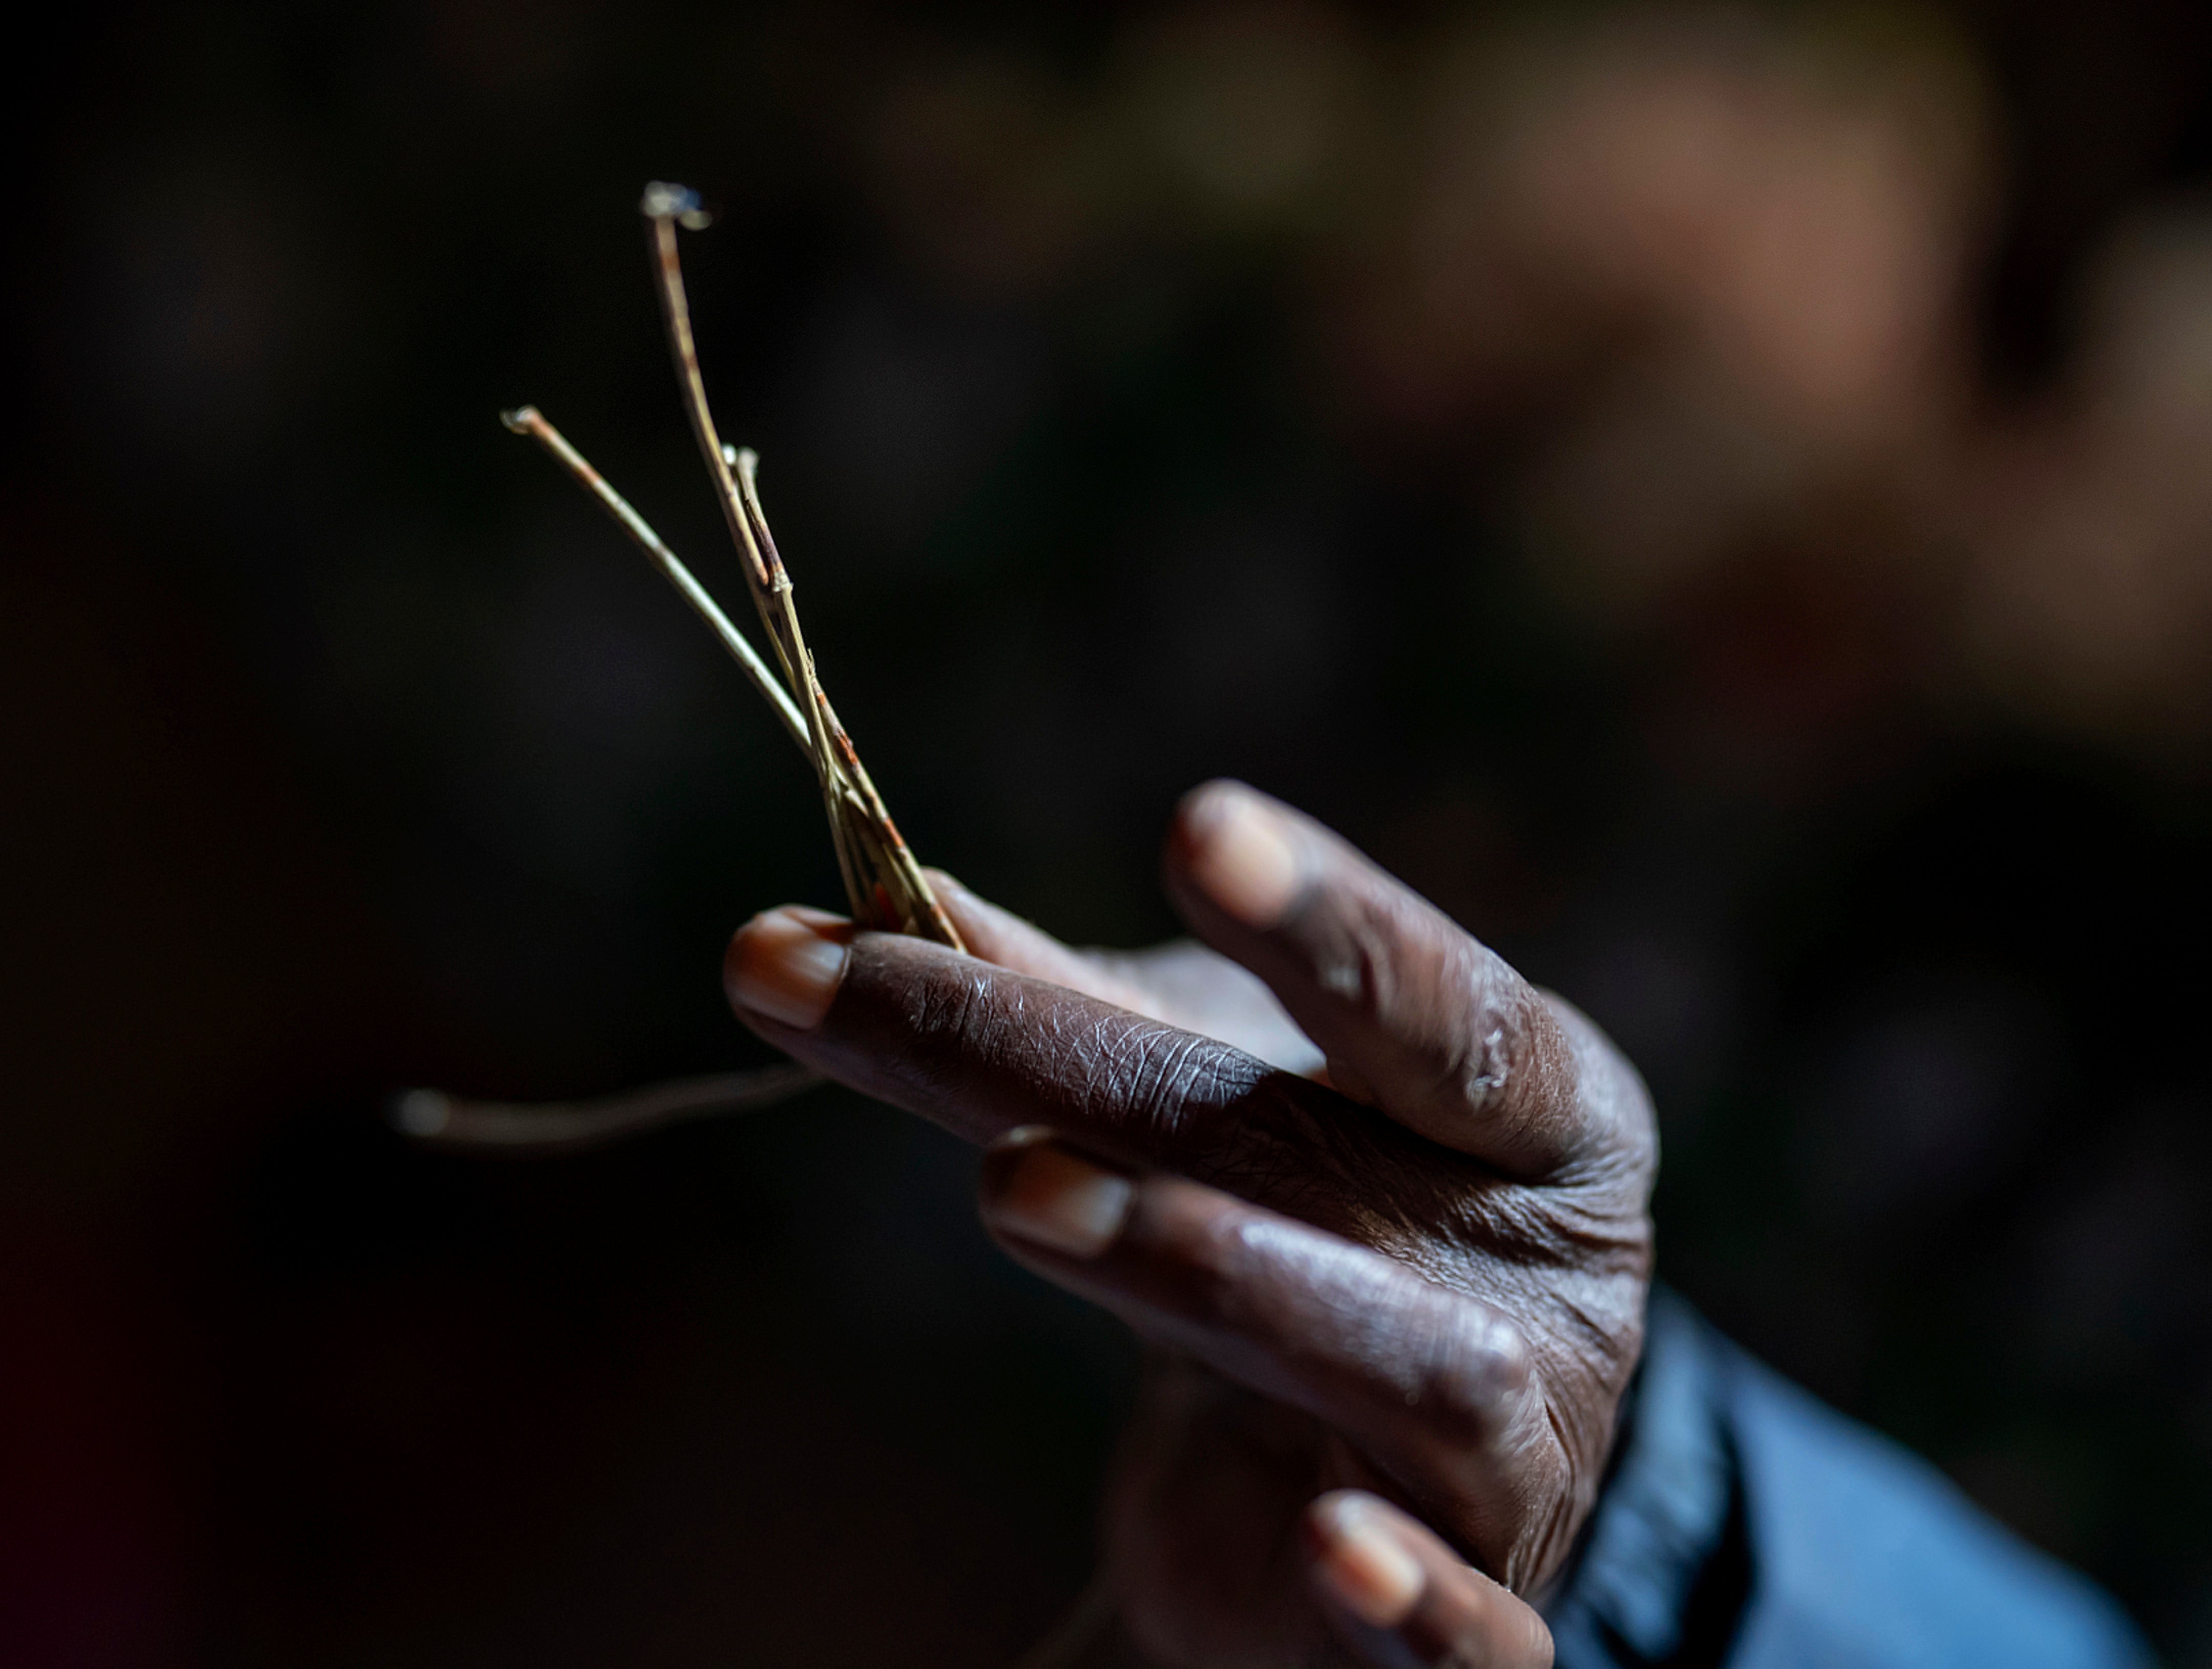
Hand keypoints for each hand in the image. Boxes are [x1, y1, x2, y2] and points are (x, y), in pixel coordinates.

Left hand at [724, 781, 1654, 1665]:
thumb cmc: (1300, 1227)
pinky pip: (1470, 1632)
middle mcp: (1549, 1261)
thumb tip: (862, 893)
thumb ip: (1058, 1006)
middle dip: (1084, 1065)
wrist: (1382, 1472)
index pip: (1435, 998)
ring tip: (1014, 1191)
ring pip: (1402, 1361)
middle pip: (1316, 1149)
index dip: (1324, 917)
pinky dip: (1410, 1595)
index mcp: (1526, 1104)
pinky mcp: (1487, 1621)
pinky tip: (1332, 1546)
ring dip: (1205, 1271)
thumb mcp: (1207, 1104)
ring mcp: (1529, 1446)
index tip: (1194, 824)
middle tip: (889, 994)